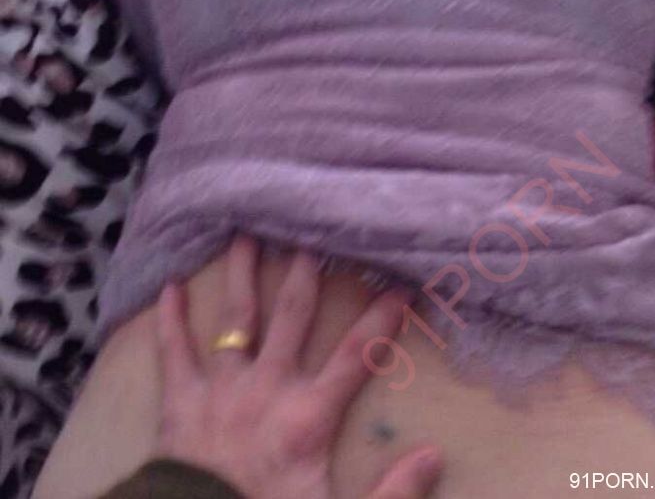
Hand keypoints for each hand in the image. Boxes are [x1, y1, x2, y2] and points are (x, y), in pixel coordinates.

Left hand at [154, 235, 442, 498]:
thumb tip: (435, 455)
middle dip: (306, 272)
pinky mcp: (181, 399)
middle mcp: (268, 386)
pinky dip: (170, 318)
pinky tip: (169, 285)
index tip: (400, 287)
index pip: (356, 357)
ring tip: (246, 234)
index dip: (382, 320)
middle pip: (293, 315)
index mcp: (309, 415)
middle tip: (312, 232)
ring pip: (237, 317)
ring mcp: (222, 387)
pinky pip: (173, 350)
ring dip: (243, 274)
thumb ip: (392, 494)